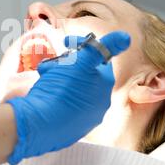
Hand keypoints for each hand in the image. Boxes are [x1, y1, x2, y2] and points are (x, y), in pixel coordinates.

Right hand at [7, 31, 130, 164]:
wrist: (38, 124)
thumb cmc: (60, 91)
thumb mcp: (81, 62)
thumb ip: (103, 48)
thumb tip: (126, 37)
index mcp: (104, 86)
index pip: (98, 58)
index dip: (82, 47)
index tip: (66, 42)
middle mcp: (99, 103)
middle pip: (84, 73)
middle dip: (67, 64)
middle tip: (53, 64)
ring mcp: (85, 118)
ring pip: (73, 87)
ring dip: (58, 76)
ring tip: (46, 77)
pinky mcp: (70, 128)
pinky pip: (64, 103)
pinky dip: (55, 94)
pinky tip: (45, 94)